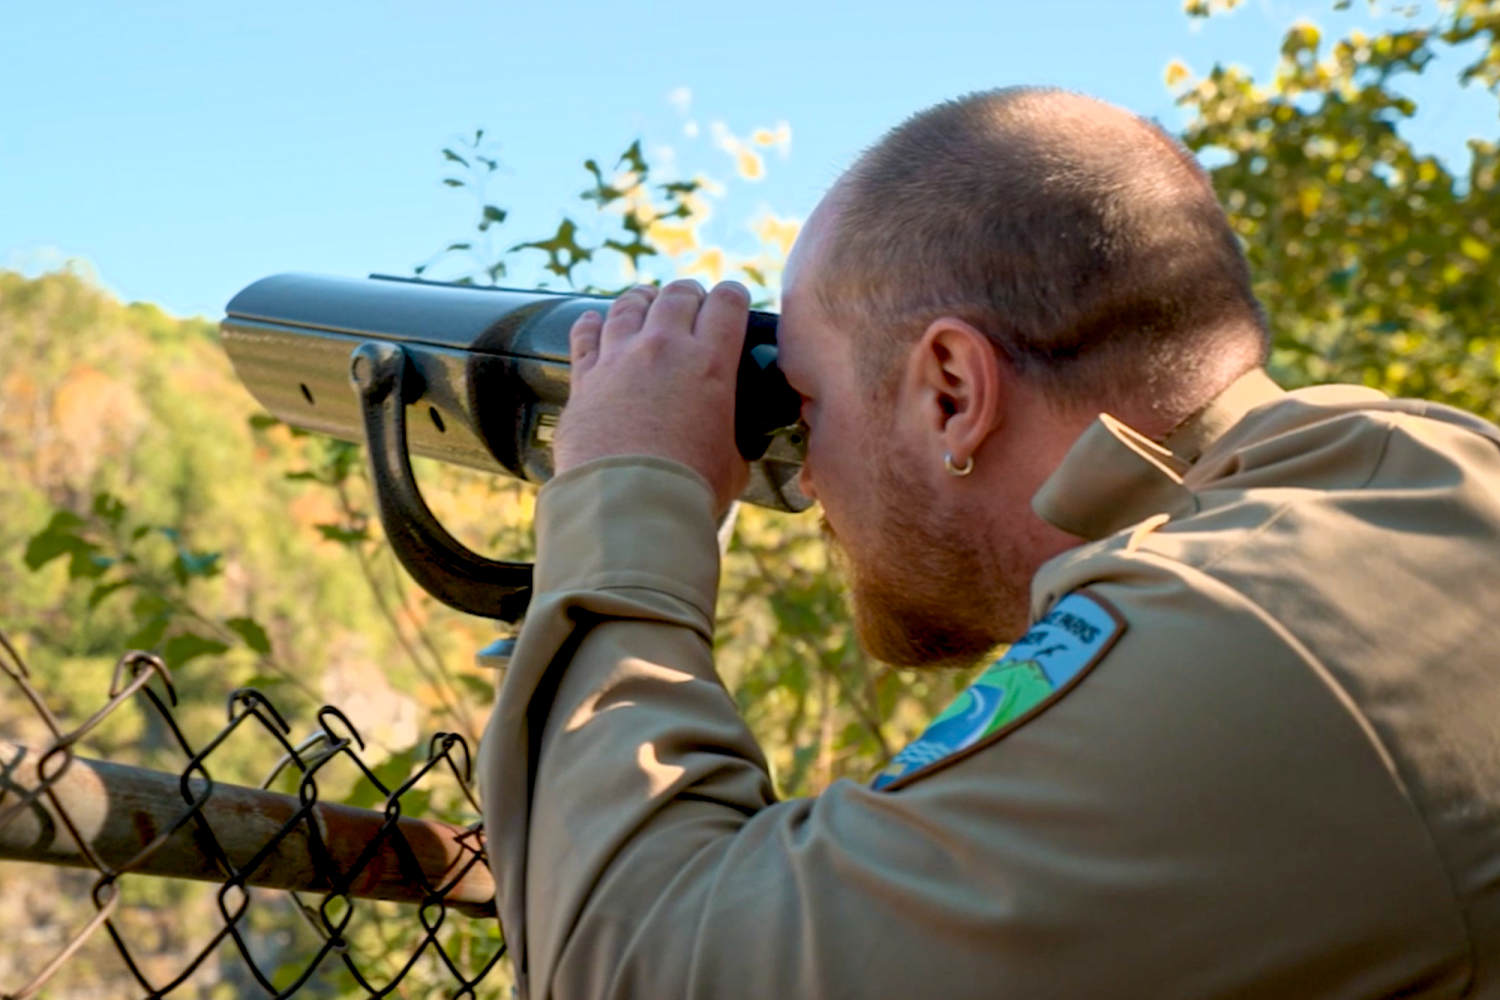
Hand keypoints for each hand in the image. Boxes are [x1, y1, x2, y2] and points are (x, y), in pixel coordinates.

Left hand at [553, 279, 750, 514]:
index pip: (727, 304)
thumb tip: (735, 451)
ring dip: (641, 299)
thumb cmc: (688, 488)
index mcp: (710, 363)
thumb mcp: (732, 463)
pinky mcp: (584, 379)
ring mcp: (619, 359)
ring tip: (645, 298)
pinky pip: (585, 336)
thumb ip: (734, 444)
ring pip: (628, 306)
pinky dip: (591, 324)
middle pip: (677, 296)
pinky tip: (593, 320)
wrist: (628, 503)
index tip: (733, 299)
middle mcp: (663, 348)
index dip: (733, 296)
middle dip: (689, 293)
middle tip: (692, 300)